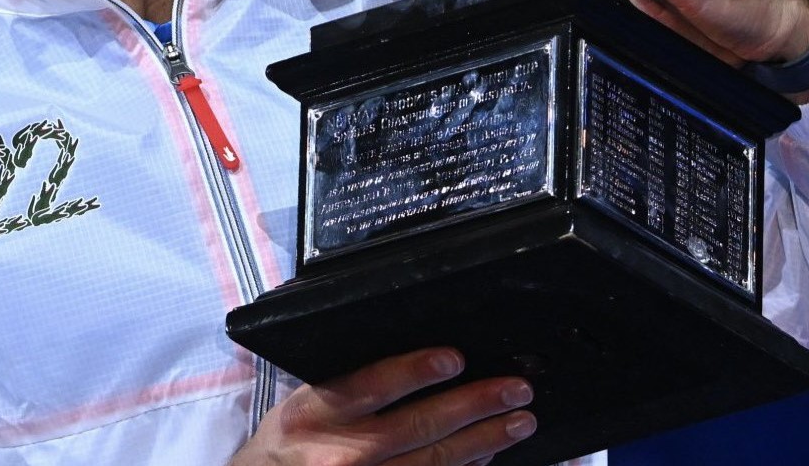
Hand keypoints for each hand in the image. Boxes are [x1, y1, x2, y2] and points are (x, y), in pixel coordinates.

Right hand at [229, 347, 535, 465]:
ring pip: (434, 464)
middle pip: (417, 427)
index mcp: (315, 412)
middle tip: (515, 389)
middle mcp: (339, 454)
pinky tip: (487, 455)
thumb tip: (420, 354)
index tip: (455, 358)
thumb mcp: (304, 402)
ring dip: (484, 441)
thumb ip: (350, 383)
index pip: (372, 386)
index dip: (416, 371)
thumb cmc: (290, 444)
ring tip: (518, 421)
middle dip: (474, 405)